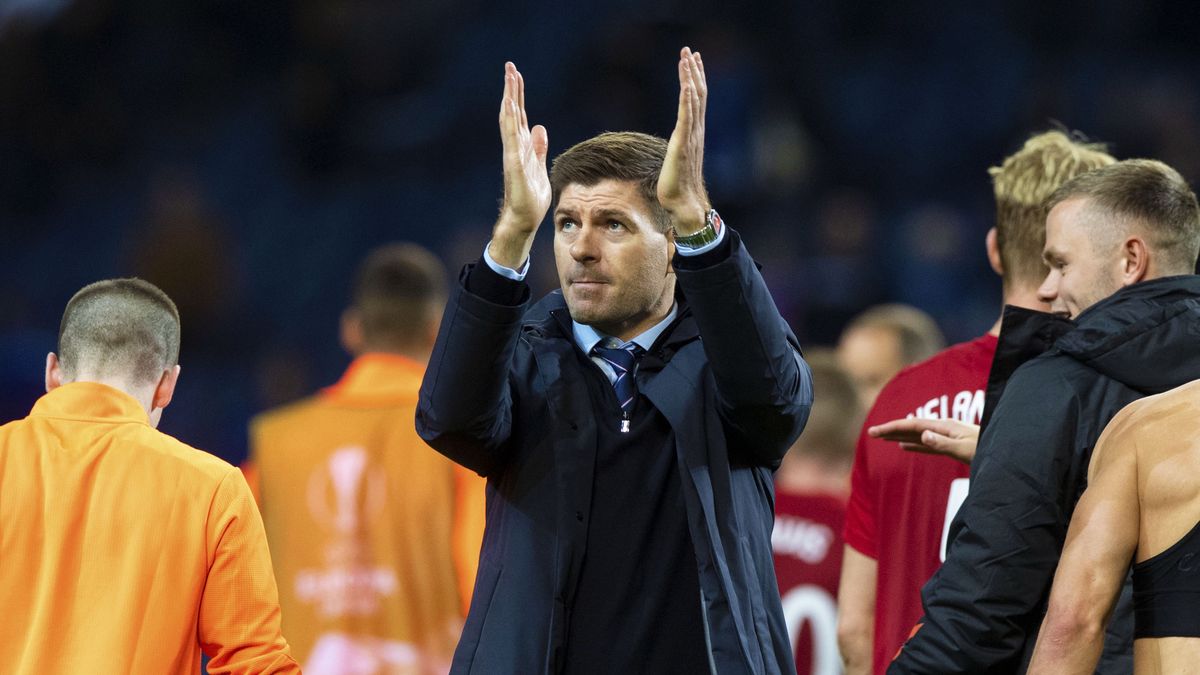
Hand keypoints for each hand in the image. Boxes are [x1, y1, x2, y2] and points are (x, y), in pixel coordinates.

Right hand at [491, 62, 550, 269]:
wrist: (524, 219)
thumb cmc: (531, 198)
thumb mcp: (540, 167)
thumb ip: (539, 148)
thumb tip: (540, 128)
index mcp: (521, 147)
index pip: (519, 116)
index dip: (518, 95)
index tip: (516, 75)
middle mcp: (514, 148)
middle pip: (512, 112)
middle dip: (511, 90)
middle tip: (510, 66)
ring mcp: (512, 155)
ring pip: (509, 121)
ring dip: (510, 99)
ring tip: (510, 78)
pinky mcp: (514, 166)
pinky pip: (511, 140)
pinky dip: (510, 123)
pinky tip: (510, 108)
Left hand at [657, 47, 710, 235]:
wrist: (684, 204)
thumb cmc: (677, 187)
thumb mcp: (674, 160)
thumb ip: (676, 149)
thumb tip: (670, 147)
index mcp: (693, 134)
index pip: (696, 100)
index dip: (694, 79)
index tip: (691, 61)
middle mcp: (695, 132)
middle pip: (698, 95)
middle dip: (693, 71)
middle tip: (689, 50)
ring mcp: (691, 138)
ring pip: (693, 101)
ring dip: (690, 78)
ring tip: (686, 58)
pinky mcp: (683, 145)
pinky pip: (687, 119)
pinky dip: (688, 101)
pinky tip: (687, 86)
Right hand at [868, 418, 979, 464]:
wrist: (1011, 455)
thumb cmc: (990, 450)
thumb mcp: (966, 449)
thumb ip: (943, 443)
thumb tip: (922, 435)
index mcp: (945, 426)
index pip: (912, 425)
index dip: (892, 427)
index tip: (875, 432)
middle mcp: (945, 429)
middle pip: (912, 427)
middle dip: (891, 430)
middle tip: (871, 433)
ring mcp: (948, 437)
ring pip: (918, 435)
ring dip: (900, 436)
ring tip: (882, 438)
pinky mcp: (952, 447)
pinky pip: (927, 445)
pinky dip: (914, 445)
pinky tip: (906, 447)